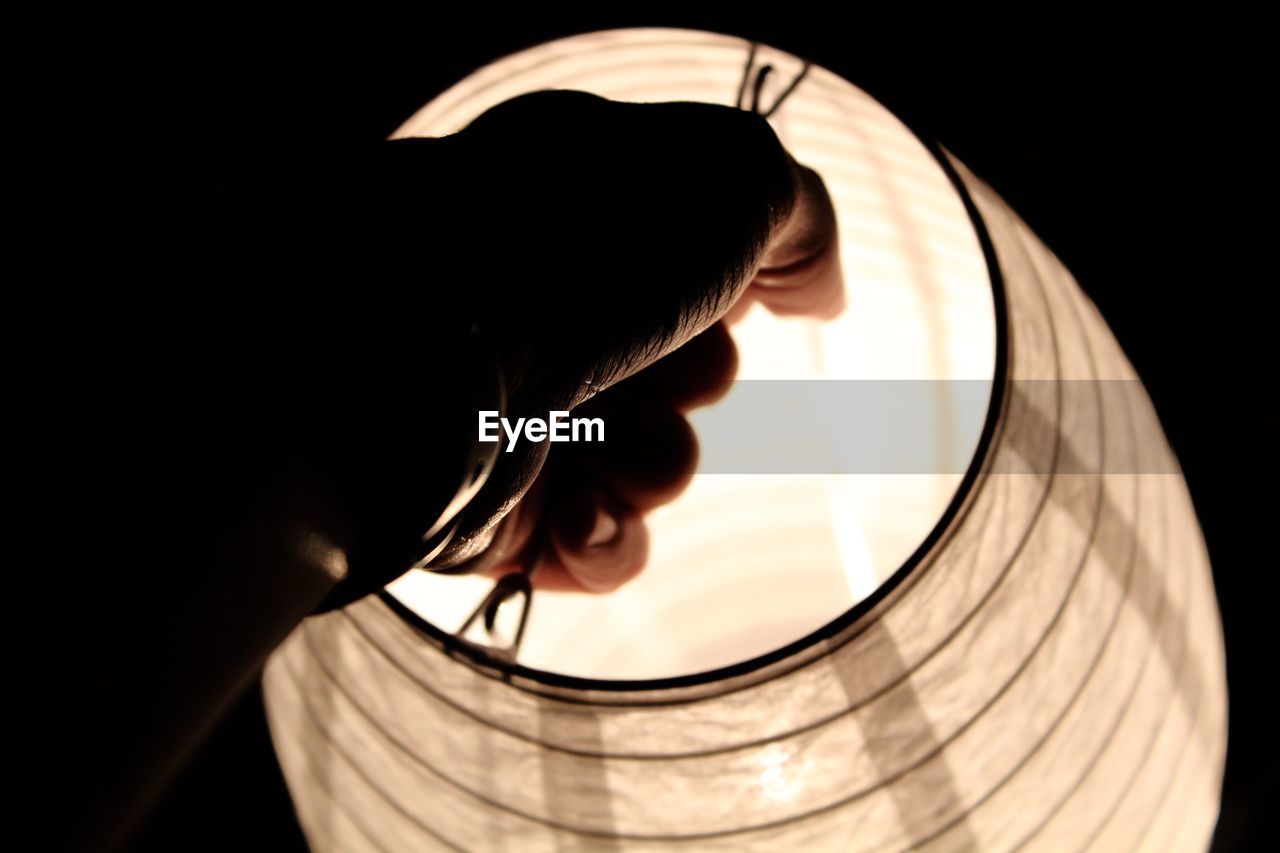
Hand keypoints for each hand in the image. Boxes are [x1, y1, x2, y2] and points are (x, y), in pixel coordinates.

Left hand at [426, 91, 842, 590]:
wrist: (421, 358)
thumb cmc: (579, 250)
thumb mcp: (727, 176)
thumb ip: (800, 218)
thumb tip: (818, 295)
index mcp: (587, 214)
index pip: (702, 261)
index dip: (729, 276)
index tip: (727, 276)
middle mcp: (551, 308)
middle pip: (694, 368)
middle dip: (692, 368)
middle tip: (641, 346)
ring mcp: (520, 410)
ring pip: (659, 463)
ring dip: (648, 455)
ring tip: (585, 428)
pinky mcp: (494, 509)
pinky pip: (603, 545)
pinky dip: (604, 535)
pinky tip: (571, 504)